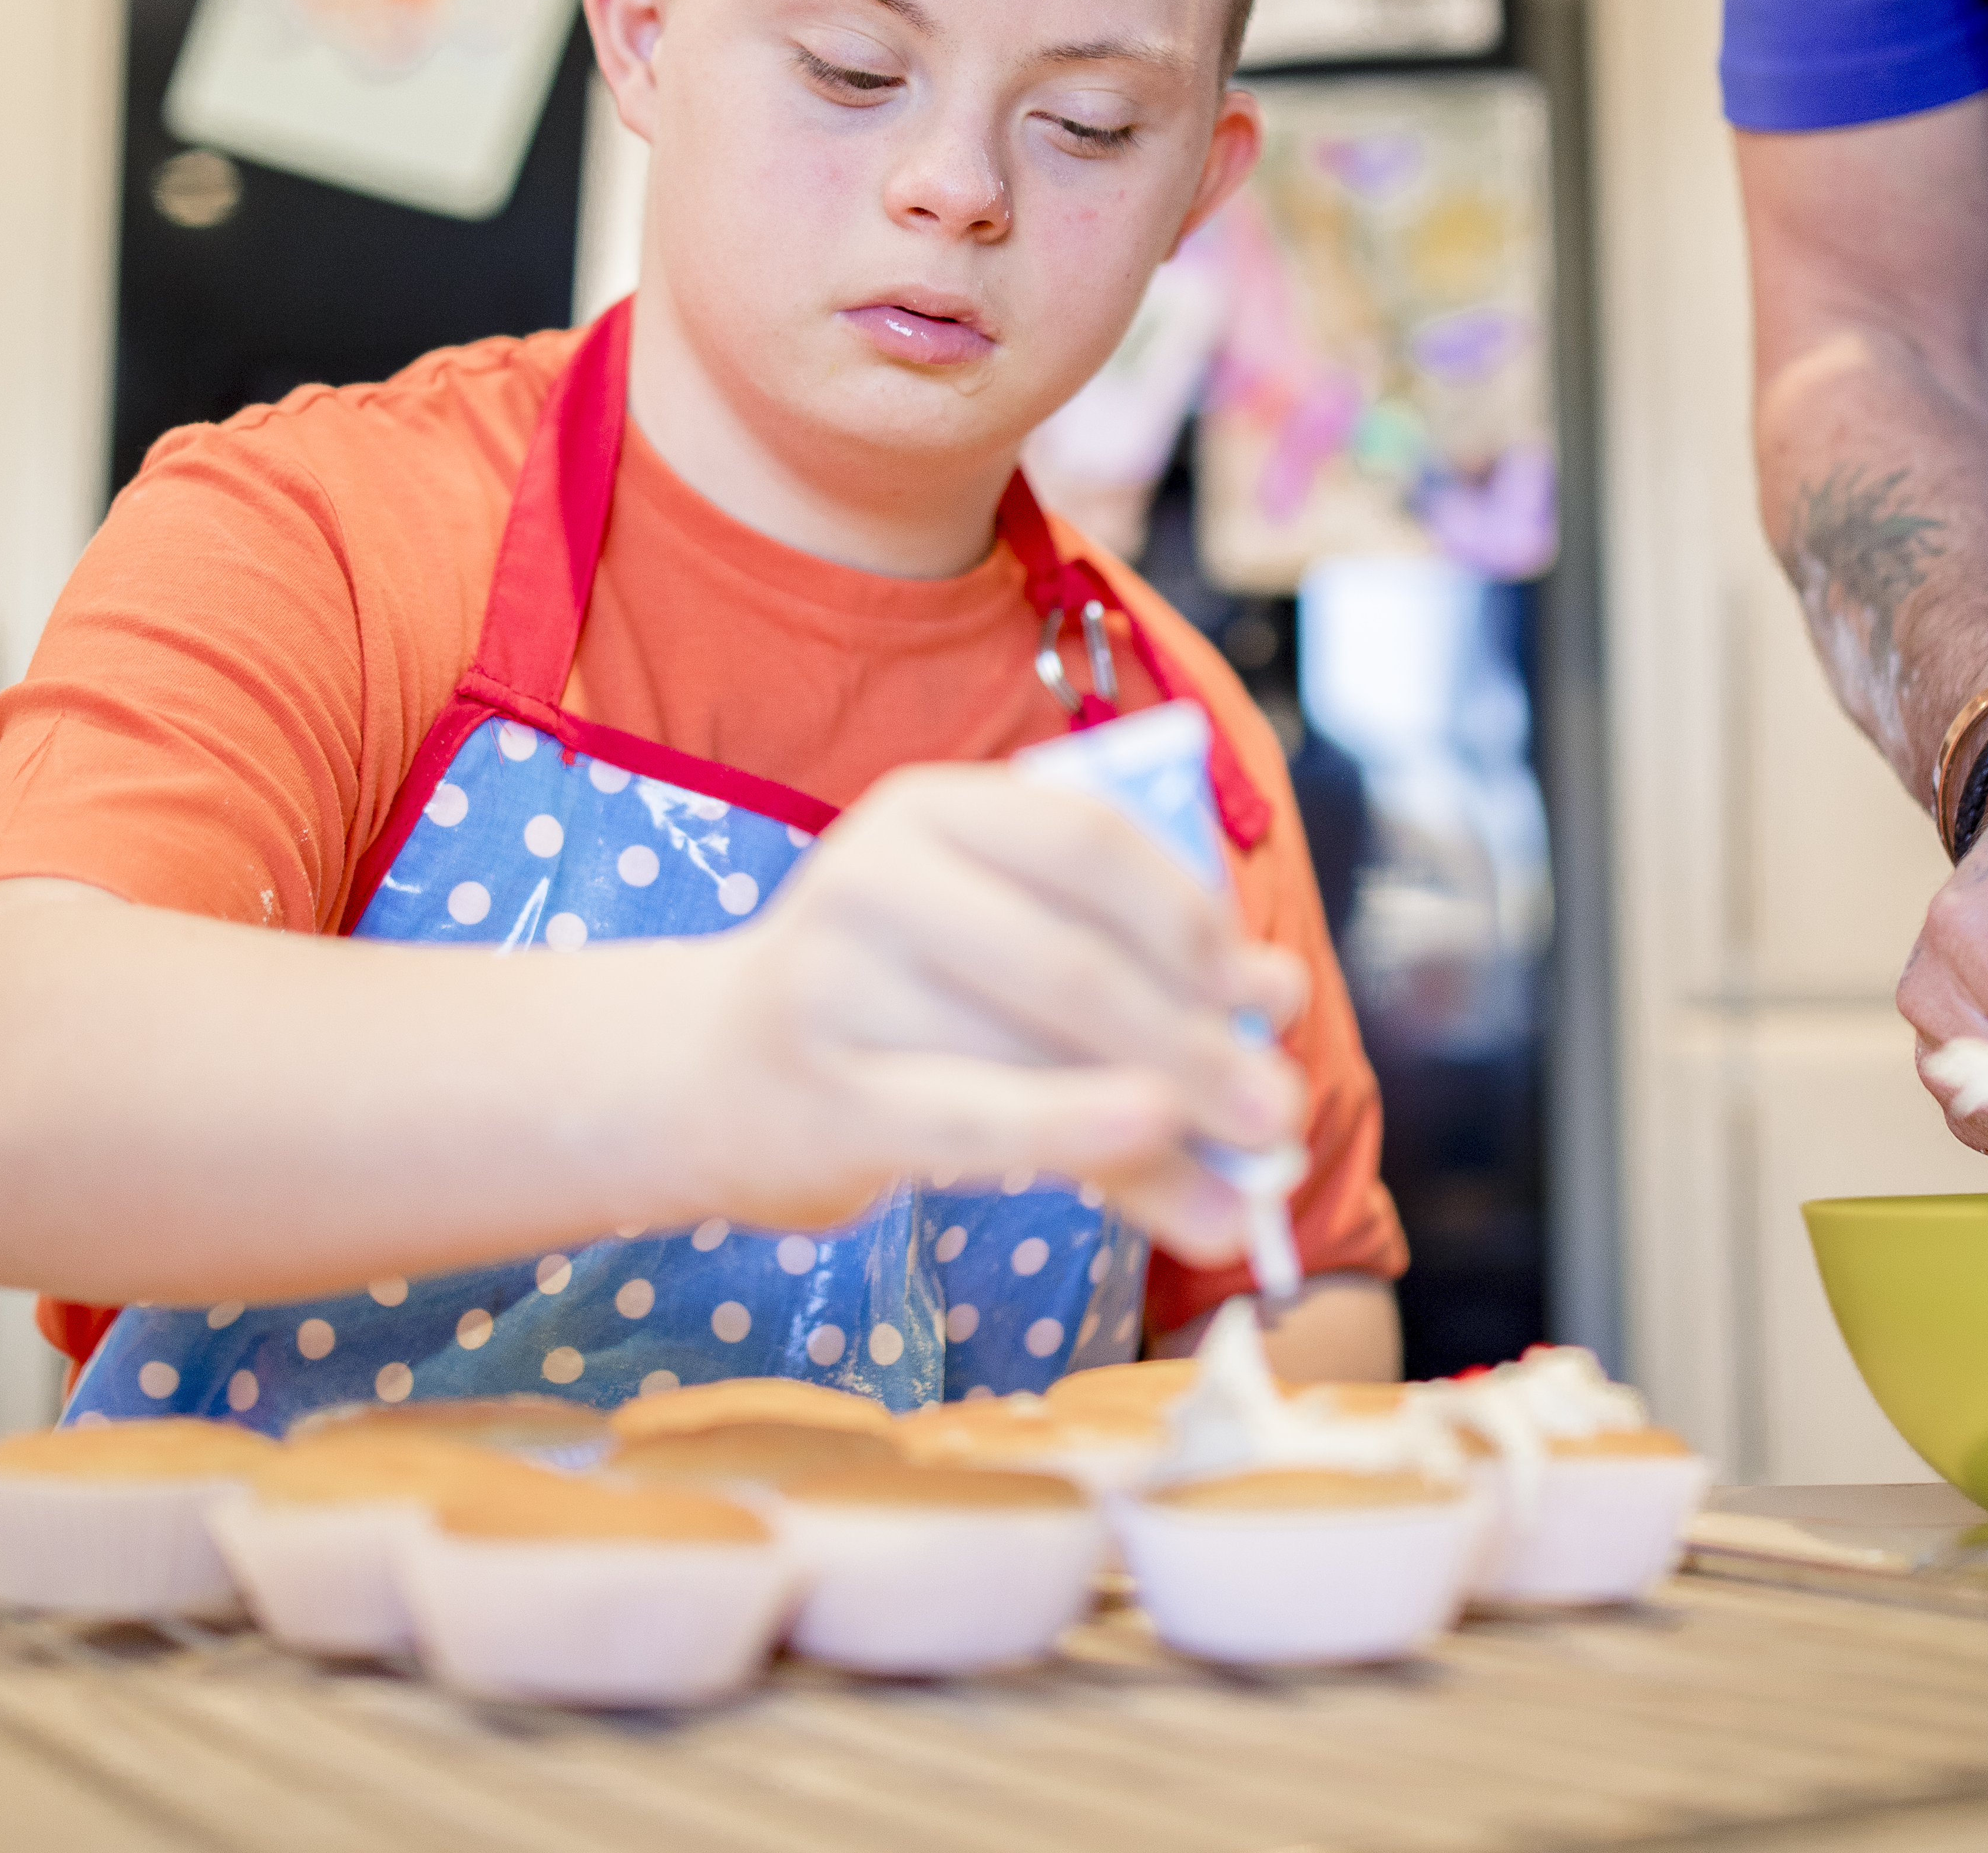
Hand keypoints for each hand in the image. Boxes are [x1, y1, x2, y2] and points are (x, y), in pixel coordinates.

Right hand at [681, 764, 1307, 1262]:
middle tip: (1279, 1109)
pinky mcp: (824, 1094)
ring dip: (1162, 1119)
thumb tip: (1274, 1010)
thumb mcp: (991, 940)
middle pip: (1071, 956)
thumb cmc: (892, 998)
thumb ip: (1124, 964)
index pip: (1089, 843)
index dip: (1194, 922)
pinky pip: (980, 1120)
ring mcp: (836, 984)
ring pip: (1035, 1050)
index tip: (1266, 996)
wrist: (708, 1073)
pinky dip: (1084, 1140)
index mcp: (933, 807)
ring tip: (1249, 1181)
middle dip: (1194, 1038)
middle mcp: (874, 876)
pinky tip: (1167, 1171)